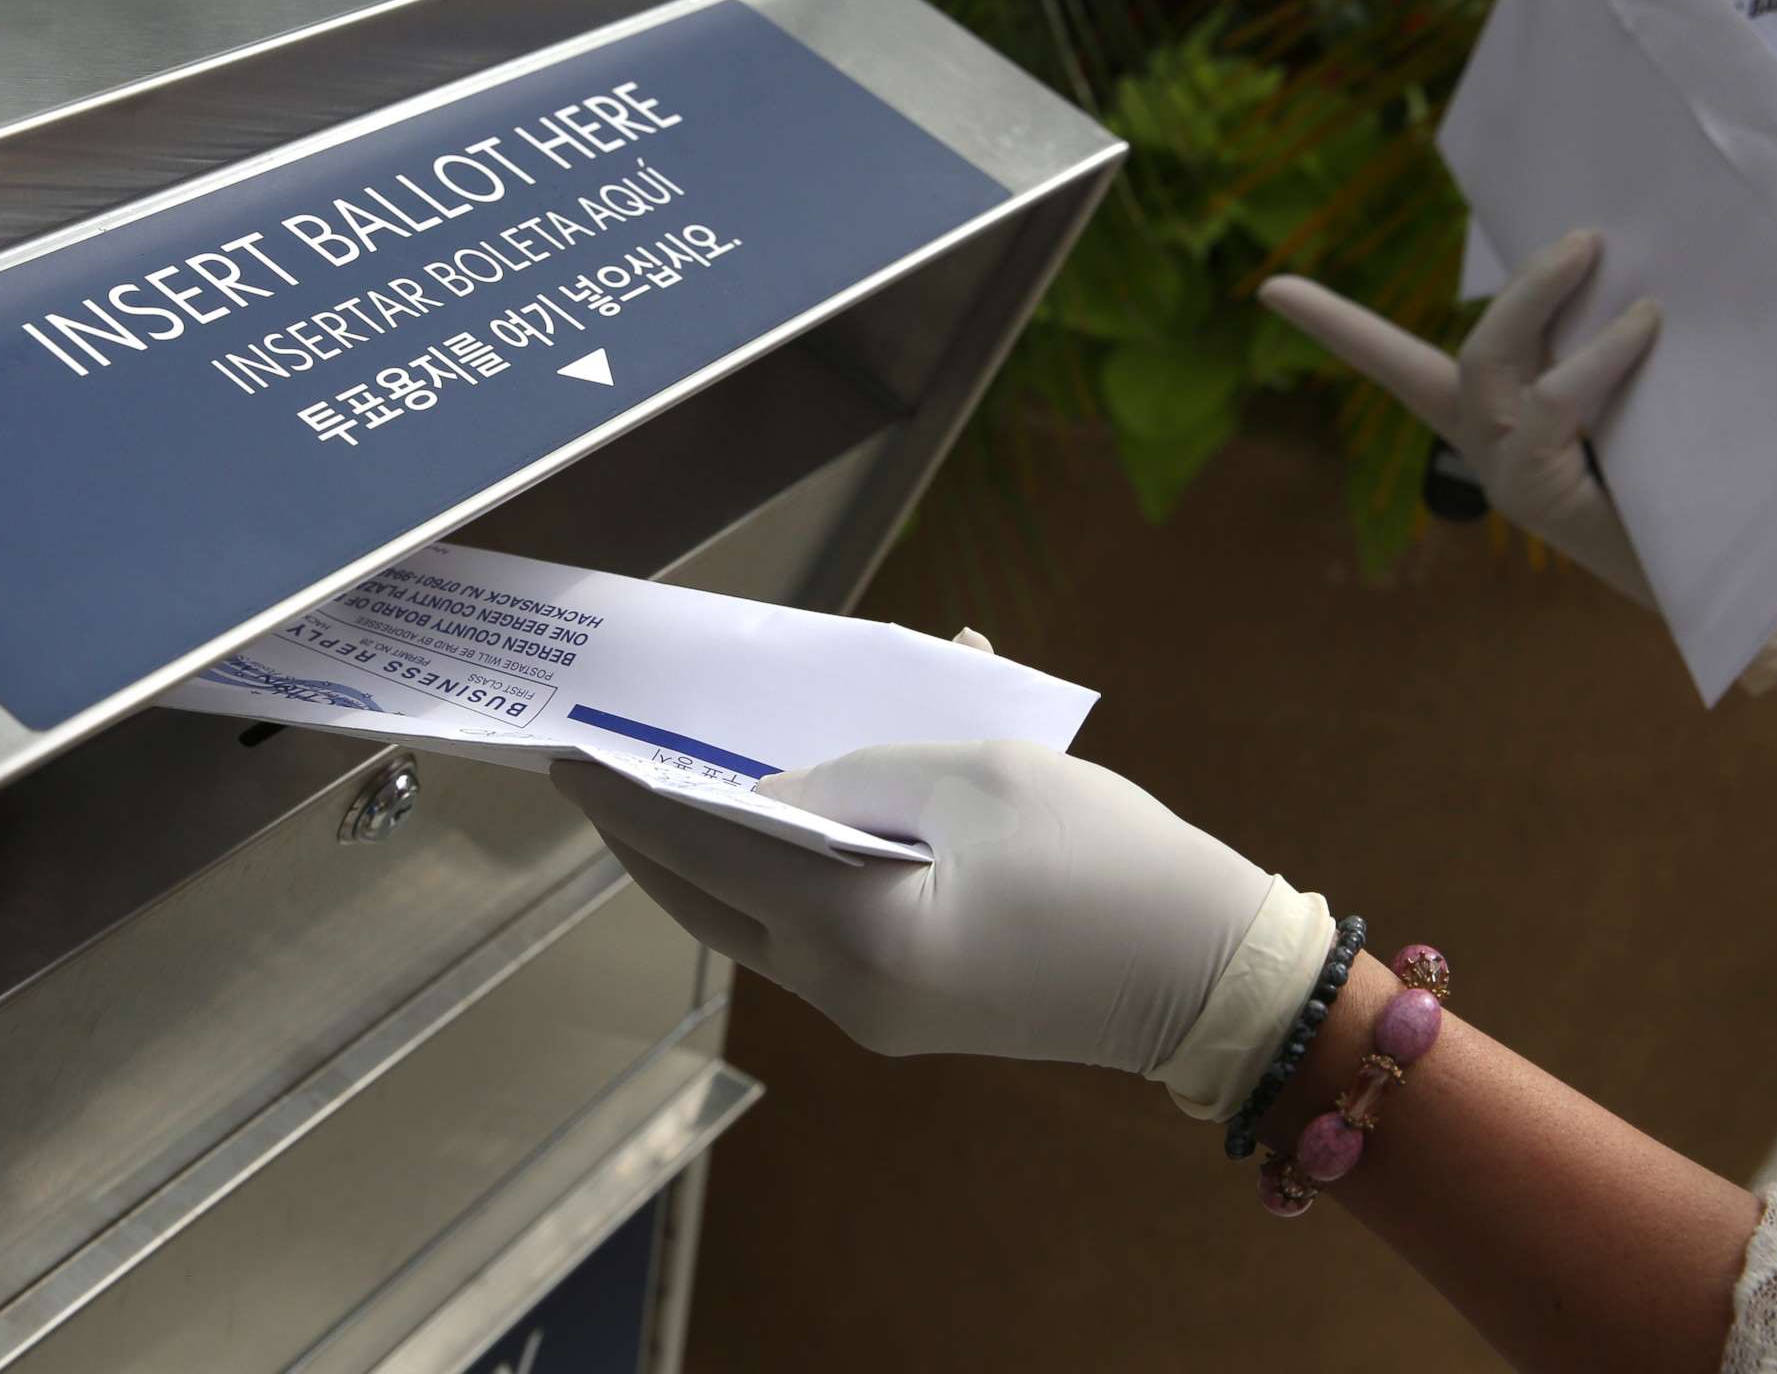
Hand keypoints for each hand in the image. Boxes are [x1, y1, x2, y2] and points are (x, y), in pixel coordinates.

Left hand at [554, 740, 1332, 1114]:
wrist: (1208, 974)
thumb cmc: (1100, 856)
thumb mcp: (971, 778)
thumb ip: (854, 778)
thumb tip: (769, 798)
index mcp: (854, 929)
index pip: (704, 852)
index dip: (630, 799)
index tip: (568, 760)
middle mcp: (843, 991)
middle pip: (709, 907)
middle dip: (648, 841)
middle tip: (598, 780)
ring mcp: (873, 1015)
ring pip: (754, 927)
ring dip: (711, 862)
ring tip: (672, 792)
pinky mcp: (908, 1015)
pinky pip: (813, 938)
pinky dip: (782, 879)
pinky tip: (779, 824)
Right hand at [1260, 229, 1661, 601]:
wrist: (1731, 586)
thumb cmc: (1690, 488)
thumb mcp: (1636, 405)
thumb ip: (1613, 355)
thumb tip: (1631, 274)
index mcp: (1491, 427)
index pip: (1397, 367)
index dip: (1334, 328)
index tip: (1270, 288)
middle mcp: (1487, 452)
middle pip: (1467, 354)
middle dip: (1519, 288)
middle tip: (1584, 238)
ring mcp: (1508, 478)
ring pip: (1492, 368)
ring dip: (1538, 302)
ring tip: (1598, 256)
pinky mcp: (1538, 497)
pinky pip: (1550, 406)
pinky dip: (1596, 358)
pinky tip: (1646, 328)